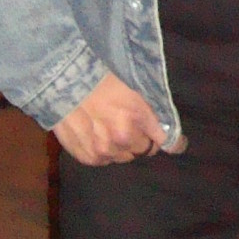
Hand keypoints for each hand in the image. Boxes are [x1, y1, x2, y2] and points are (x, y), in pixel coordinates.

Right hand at [53, 72, 182, 164]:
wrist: (62, 81)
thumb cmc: (99, 77)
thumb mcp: (133, 87)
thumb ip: (150, 110)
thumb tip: (163, 128)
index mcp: (138, 118)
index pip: (167, 142)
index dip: (174, 143)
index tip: (176, 144)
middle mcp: (123, 138)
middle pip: (144, 151)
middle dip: (141, 141)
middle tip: (129, 127)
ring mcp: (104, 150)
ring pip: (123, 157)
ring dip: (121, 147)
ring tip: (108, 129)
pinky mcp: (87, 157)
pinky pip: (104, 160)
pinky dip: (103, 151)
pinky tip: (94, 135)